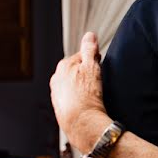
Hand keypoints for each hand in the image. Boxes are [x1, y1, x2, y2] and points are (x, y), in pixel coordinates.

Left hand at [49, 32, 110, 152]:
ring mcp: (56, 94)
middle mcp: (56, 79)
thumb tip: (89, 35)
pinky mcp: (60, 107)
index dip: (93, 60)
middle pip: (76, 71)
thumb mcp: (92, 67)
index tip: (101, 65)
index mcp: (63, 66)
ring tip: (93, 95)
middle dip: (86, 74)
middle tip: (98, 82)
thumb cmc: (87, 95)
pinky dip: (79, 99)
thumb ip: (90, 49)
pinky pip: (72, 98)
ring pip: (73, 85)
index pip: (81, 57)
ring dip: (82, 87)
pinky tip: (87, 104)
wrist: (81, 123)